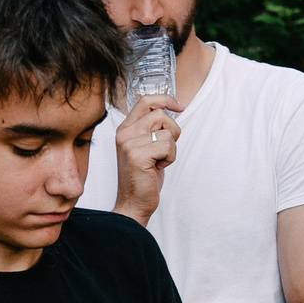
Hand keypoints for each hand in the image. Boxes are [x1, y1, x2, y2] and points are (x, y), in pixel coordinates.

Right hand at [111, 93, 182, 221]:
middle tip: (165, 150)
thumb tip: (171, 109)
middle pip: (160, 114)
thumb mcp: (145, 147)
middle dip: (172, 131)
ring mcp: (129, 144)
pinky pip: (168, 146)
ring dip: (171, 148)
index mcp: (125, 129)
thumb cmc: (143, 177)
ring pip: (167, 131)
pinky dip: (170, 158)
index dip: (166, 99)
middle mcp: (124, 133)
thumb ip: (151, 129)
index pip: (146, 101)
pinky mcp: (137, 156)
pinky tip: (158, 168)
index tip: (179, 106)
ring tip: (159, 161)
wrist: (133, 203)